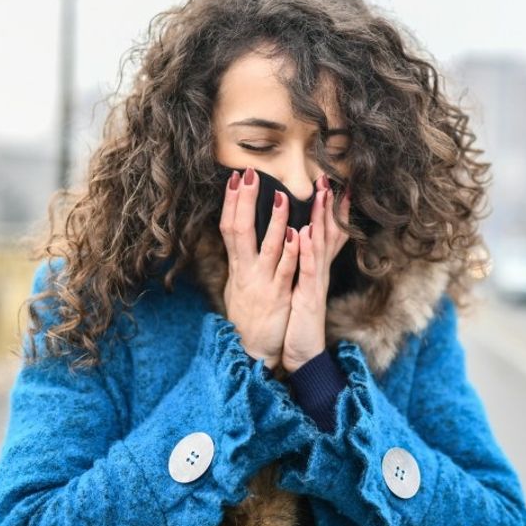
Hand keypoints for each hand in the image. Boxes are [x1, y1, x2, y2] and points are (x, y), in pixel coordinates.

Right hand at [219, 167, 300, 370]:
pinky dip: (291, 251)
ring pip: (267, 247)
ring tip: (281, 196)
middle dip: (243, 201)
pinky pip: (286, 270)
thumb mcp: (238, 286)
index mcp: (238, 267)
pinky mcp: (279, 296)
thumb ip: (241, 262)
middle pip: (239, 230)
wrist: (252, 351)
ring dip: (274, 221)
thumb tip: (239, 240)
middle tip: (248, 174)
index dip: (230, 202)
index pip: (229, 228)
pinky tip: (297, 234)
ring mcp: (262, 283)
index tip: (235, 178)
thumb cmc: (247, 318)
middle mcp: (246, 271)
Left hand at [282, 174, 351, 373]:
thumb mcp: (303, 288)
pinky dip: (305, 250)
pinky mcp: (307, 297)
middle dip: (329, 204)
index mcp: (315, 268)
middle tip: (329, 178)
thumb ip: (304, 265)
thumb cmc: (299, 321)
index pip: (327, 233)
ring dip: (321, 219)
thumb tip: (301, 241)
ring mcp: (315, 283)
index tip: (336, 184)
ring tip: (321, 194)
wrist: (302, 354)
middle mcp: (318, 272)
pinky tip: (302, 232)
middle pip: (327, 232)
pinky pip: (307, 270)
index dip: (333, 210)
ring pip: (319, 245)